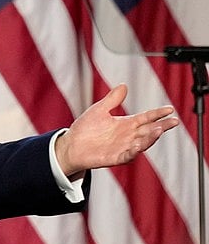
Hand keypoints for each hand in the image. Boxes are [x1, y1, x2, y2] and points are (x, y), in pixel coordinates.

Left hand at [55, 84, 179, 176]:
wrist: (71, 145)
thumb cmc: (85, 129)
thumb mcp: (99, 110)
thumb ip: (112, 99)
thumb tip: (123, 85)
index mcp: (126, 124)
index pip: (146, 118)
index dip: (158, 113)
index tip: (169, 109)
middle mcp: (128, 136)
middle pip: (149, 130)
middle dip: (162, 126)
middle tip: (173, 121)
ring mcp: (123, 147)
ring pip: (142, 143)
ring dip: (151, 138)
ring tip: (158, 130)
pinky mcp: (115, 158)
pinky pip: (127, 155)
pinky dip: (134, 151)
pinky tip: (138, 145)